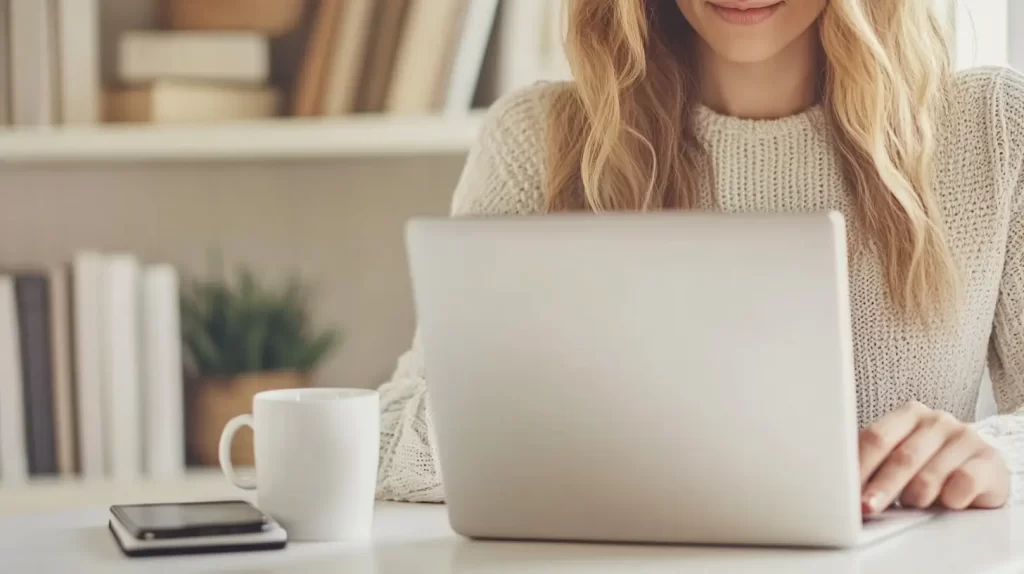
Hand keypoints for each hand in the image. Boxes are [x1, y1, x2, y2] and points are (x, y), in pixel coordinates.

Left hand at [859, 401, 1009, 513]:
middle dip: (881, 487)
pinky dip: (948, 499)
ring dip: (915, 497)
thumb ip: (875, 465)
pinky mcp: (989, 458)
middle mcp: (937, 420)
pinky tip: (944, 503)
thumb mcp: (899, 460)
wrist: (979, 472)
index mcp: (908, 414)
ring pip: (930, 475)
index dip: (859, 466)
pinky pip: (962, 483)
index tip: (844, 490)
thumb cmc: (928, 467)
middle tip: (867, 507)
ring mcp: (965, 436)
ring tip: (913, 504)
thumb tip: (841, 487)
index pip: (876, 437)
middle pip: (902, 456)